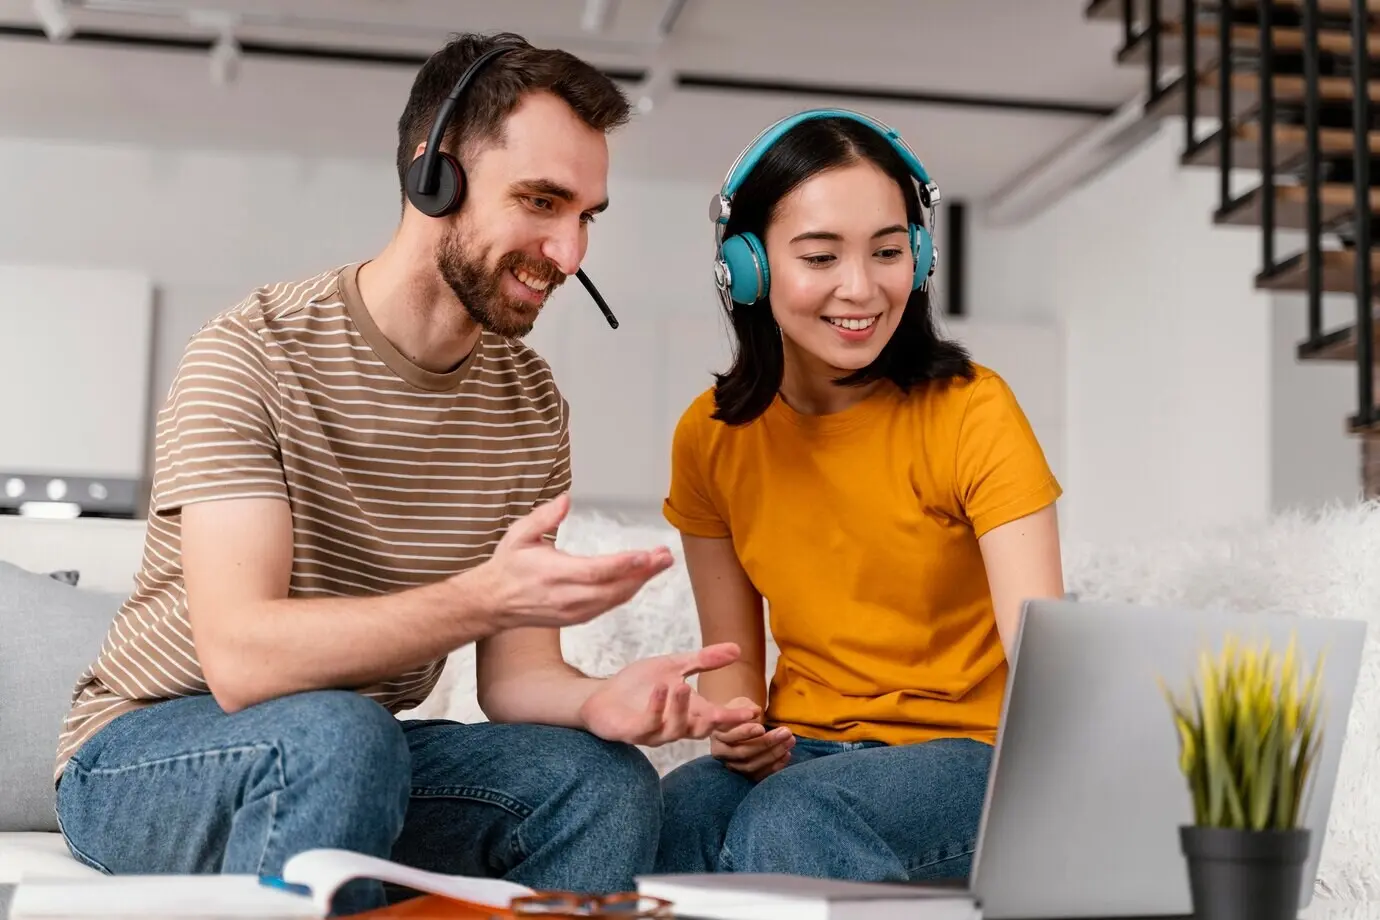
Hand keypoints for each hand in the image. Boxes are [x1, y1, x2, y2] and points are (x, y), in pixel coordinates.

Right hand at [474, 493, 672, 630]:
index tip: (647, 555)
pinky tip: (640, 579)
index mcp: (554, 574)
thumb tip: (566, 499)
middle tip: (666, 557)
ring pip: (614, 599)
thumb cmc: (507, 567)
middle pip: (613, 588)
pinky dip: (627, 592)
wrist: (492, 604)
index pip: (596, 571)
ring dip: (640, 583)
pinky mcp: (576, 619)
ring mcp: (573, 611)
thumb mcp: (519, 535)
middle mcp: (567, 597)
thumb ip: (544, 517)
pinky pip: (608, 606)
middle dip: (643, 573)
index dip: (624, 565)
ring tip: (660, 564)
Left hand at [579, 644, 759, 745]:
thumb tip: (738, 649)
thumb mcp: (674, 666)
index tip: (755, 712)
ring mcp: (654, 732)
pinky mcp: (632, 732)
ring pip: (675, 728)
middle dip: (718, 724)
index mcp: (689, 713)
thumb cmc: (639, 685)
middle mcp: (675, 726)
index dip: (736, 718)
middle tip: (730, 713)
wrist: (601, 696)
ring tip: (682, 686)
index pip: (717, 718)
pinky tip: (660, 690)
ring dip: (680, 708)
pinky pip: (648, 724)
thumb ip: (704, 660)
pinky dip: (656, 707)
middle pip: (703, 731)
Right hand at [710, 696, 794, 781]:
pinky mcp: (744, 775)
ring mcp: (732, 765)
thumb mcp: (741, 704)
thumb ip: (746, 707)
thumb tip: (756, 712)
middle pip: (743, 752)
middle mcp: (721, 752)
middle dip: (767, 743)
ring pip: (751, 766)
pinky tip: (787, 754)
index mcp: (717, 734)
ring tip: (790, 741)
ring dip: (773, 754)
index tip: (762, 727)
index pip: (730, 736)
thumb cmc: (739, 713)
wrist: (737, 725)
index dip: (746, 733)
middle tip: (786, 732)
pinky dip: (774, 767)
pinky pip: (759, 775)